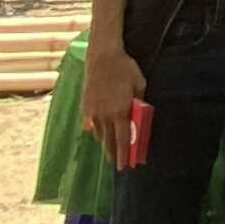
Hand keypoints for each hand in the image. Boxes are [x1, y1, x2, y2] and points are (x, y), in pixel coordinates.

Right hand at [82, 45, 145, 164]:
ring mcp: (92, 112)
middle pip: (108, 141)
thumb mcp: (139, 83)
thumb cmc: (125, 69)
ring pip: (99, 133)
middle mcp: (105, 115)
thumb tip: (138, 113)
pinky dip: (96, 130)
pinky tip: (98, 133)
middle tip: (116, 164)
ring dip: (104, 142)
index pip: (122, 139)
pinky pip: (90, 124)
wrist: (102, 58)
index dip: (123, 154)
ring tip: (109, 150)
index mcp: (120, 111)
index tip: (124, 166)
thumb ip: (139, 101)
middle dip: (113, 154)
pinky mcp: (85, 107)